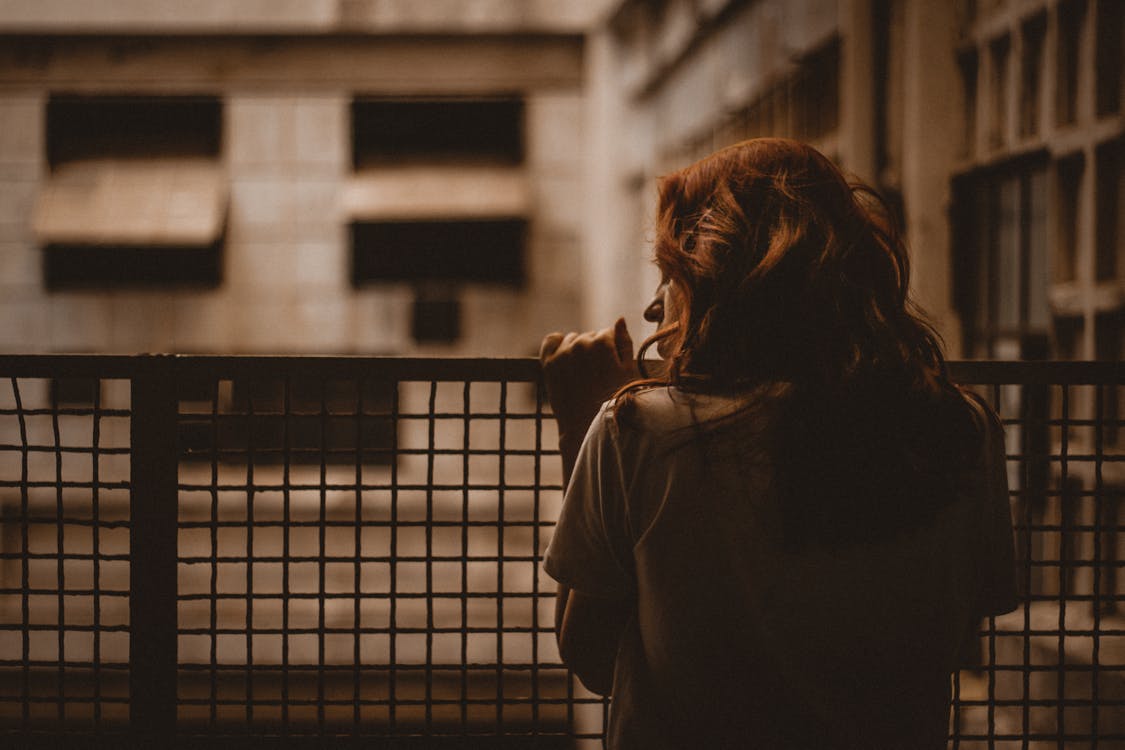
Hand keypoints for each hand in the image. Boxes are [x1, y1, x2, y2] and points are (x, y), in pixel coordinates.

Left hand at [539, 318, 638, 450]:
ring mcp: (563, 353)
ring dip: (578, 349)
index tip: (610, 367)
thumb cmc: (613, 399)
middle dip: (595, 350)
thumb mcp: (627, 371)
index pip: (607, 334)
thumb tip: (619, 319)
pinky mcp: (549, 363)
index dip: (611, 350)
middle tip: (597, 373)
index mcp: (602, 342)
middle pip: (590, 337)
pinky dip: (558, 343)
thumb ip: (624, 342)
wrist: (586, 425)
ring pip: (573, 339)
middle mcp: (580, 343)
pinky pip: (552, 340)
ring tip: (583, 372)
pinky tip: (565, 356)